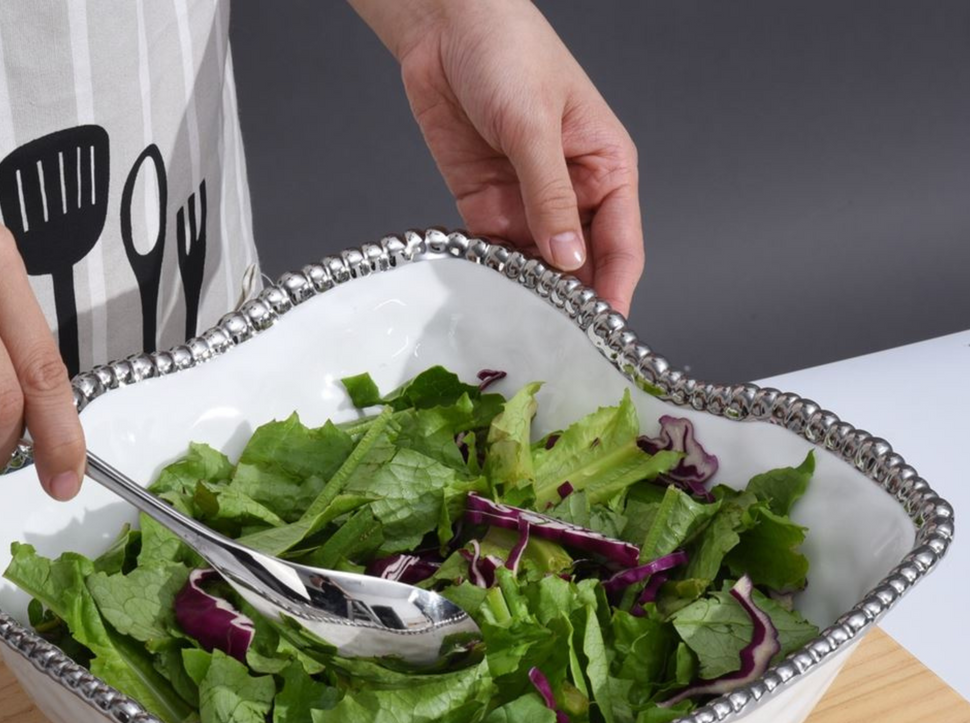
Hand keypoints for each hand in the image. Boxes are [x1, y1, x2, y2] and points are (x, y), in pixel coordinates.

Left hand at [350, 0, 642, 316]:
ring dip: (532, 300)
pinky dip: (495, 281)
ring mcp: (529, 205)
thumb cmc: (507, 50)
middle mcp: (572, 194)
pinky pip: (497, 257)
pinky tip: (491, 305)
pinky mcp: (487, 208)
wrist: (444, 28)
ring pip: (539, 270)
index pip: (621, 245)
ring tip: (523, 335)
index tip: (605, 334)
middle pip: (582, 268)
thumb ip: (549, 194)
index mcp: (606, 169)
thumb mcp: (533, 123)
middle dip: (573, 307)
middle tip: (559, 347)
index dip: (615, 292)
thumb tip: (569, 260)